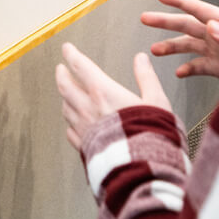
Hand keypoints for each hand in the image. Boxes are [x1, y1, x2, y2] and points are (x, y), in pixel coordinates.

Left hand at [55, 43, 170, 150]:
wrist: (142, 169)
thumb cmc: (152, 136)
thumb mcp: (157, 101)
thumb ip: (146, 78)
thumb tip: (141, 59)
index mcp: (103, 93)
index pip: (81, 67)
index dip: (71, 55)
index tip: (67, 48)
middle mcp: (88, 108)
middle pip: (66, 86)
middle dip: (62, 74)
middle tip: (61, 68)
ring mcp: (83, 129)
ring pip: (66, 108)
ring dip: (65, 98)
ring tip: (67, 94)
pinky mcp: (83, 147)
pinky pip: (70, 131)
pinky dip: (71, 123)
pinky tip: (74, 124)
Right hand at [141, 0, 218, 81]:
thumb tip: (211, 26)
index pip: (199, 9)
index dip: (178, 1)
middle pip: (188, 25)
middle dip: (166, 22)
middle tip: (146, 19)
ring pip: (190, 46)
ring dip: (171, 47)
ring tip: (155, 51)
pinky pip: (199, 66)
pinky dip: (187, 69)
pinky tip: (180, 73)